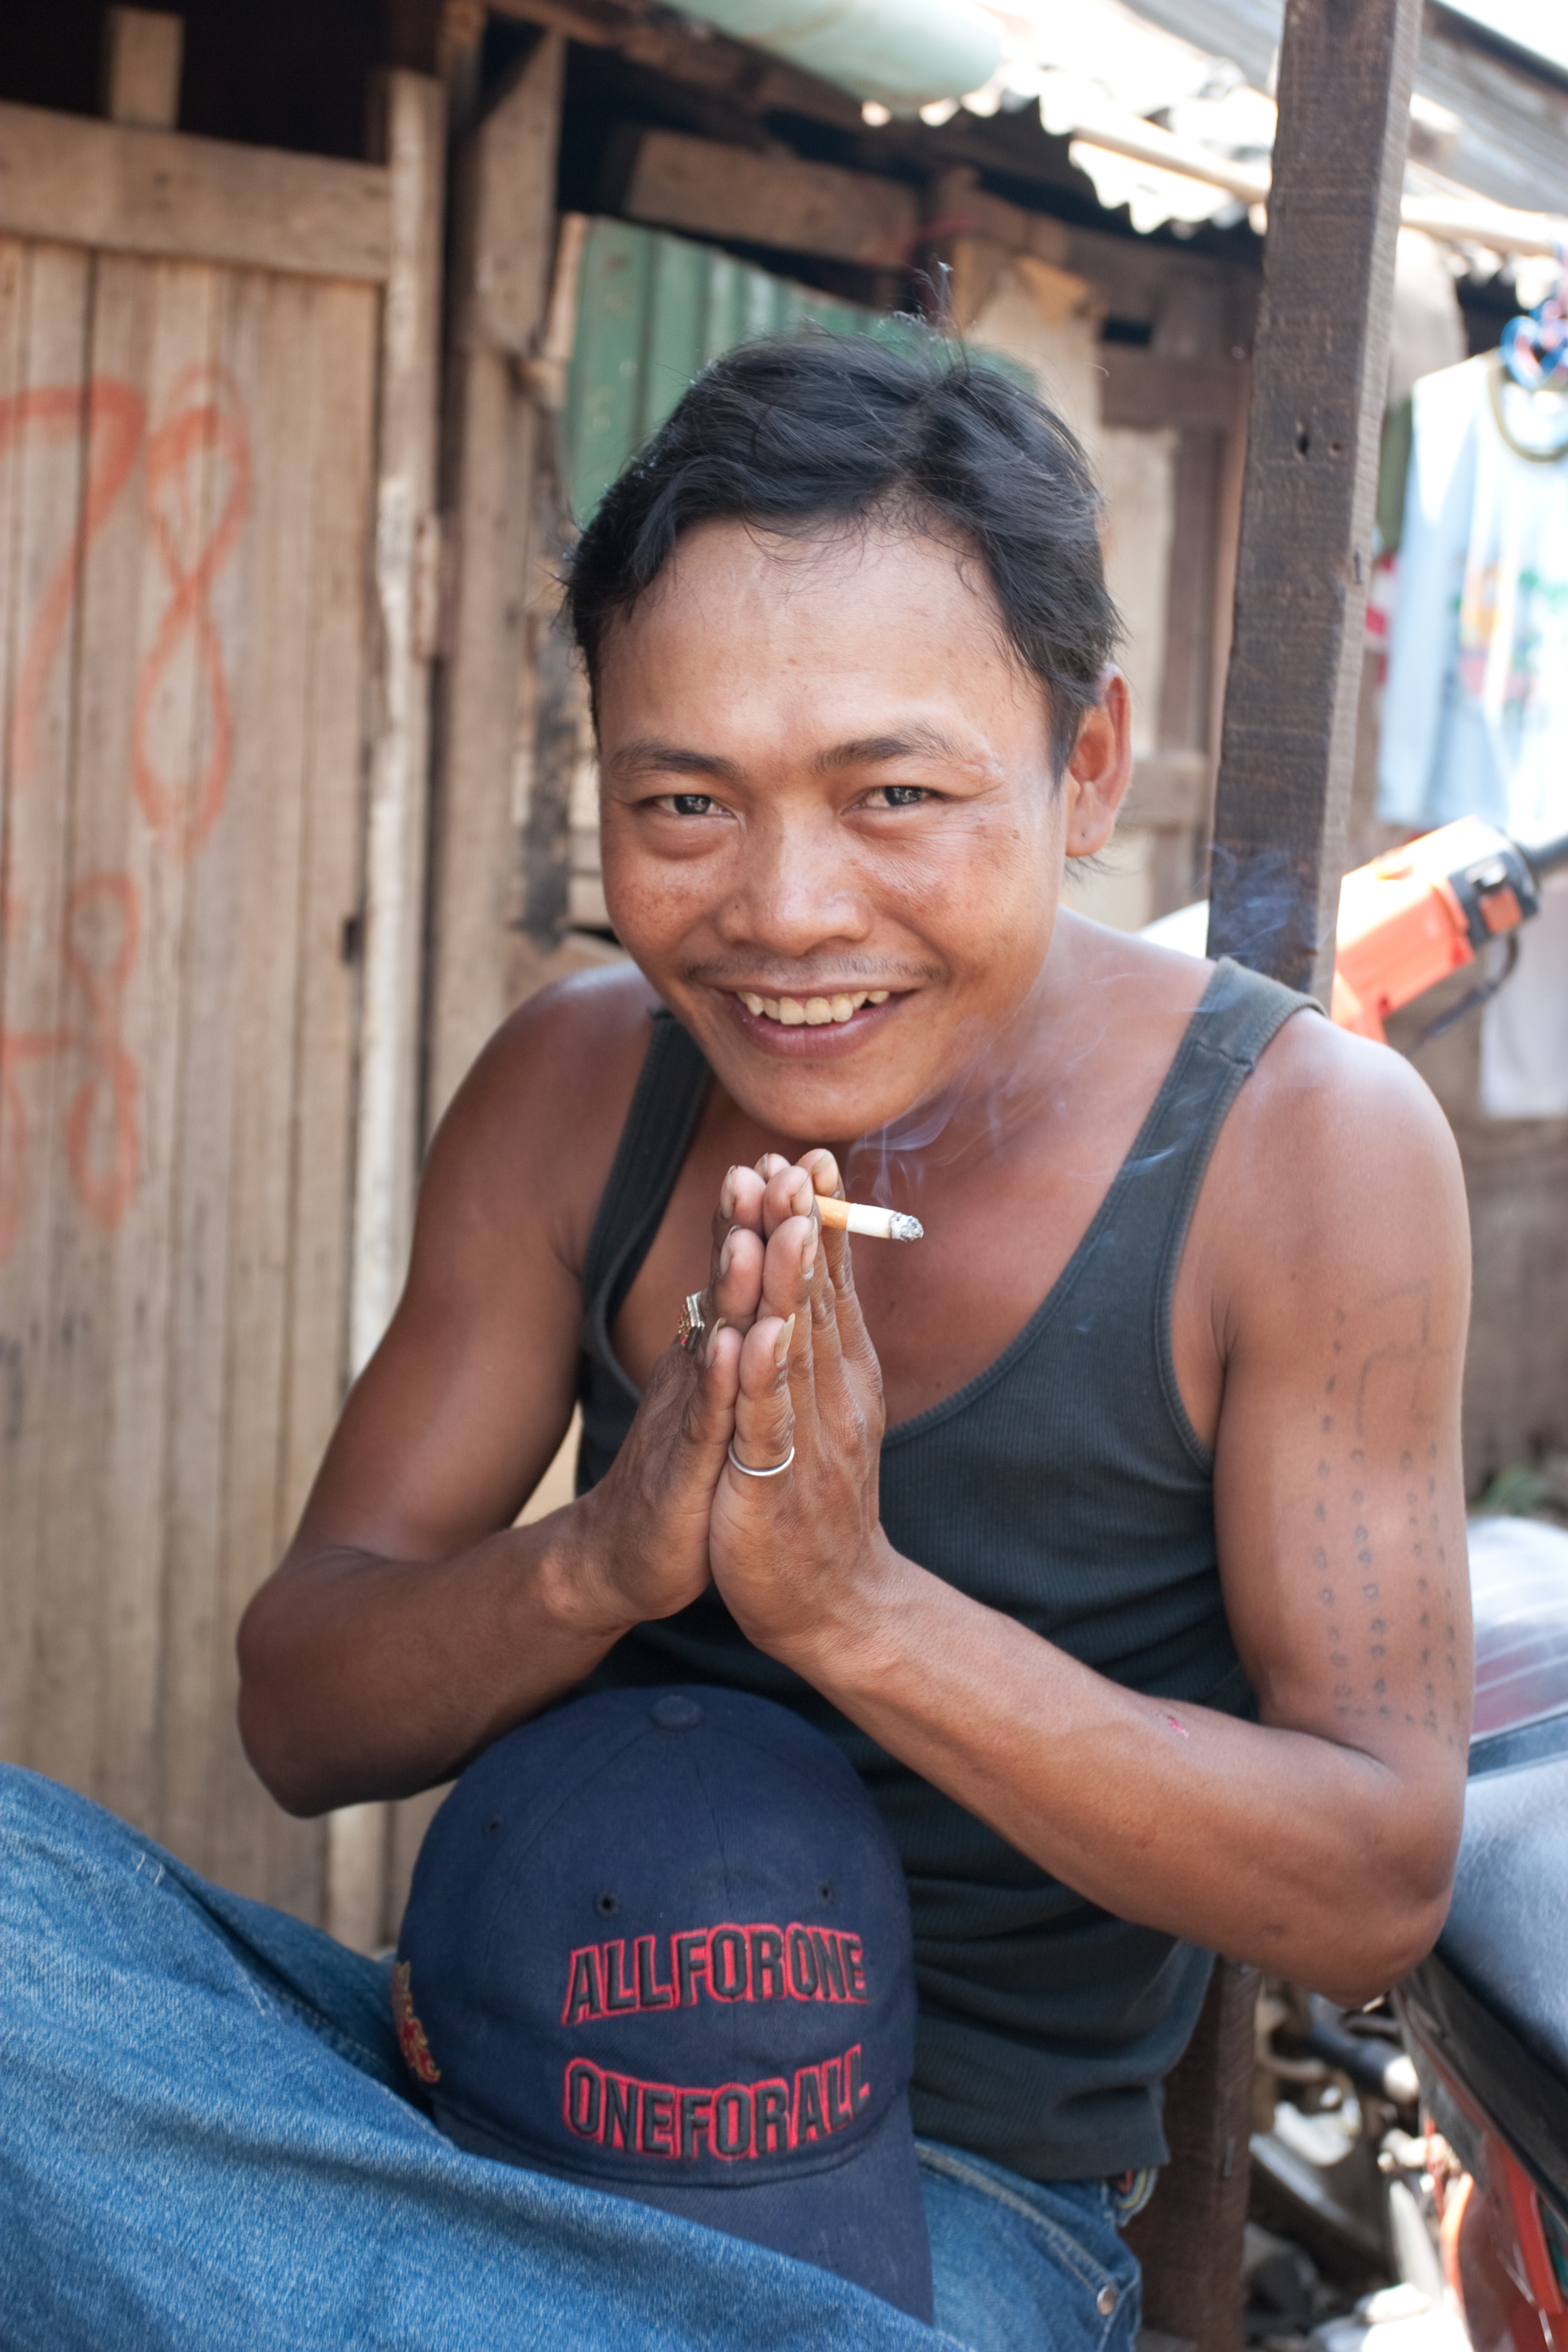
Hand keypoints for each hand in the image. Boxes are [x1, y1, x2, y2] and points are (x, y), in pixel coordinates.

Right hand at [571, 1165, 769, 1632]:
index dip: (760, 1215)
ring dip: (732, 1287)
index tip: (791, 1157)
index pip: (739, 1272)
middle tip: (769, 1165)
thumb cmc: (683, 1471)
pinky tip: (727, 1346)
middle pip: (724, 1288)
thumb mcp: (715, 1393)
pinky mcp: (685, 1470)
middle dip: (747, 1226)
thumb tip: (751, 1273)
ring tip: (753, 1234)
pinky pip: (703, 1421)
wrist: (625, 1556)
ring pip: (713, 1341)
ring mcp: (688, 1416)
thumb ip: (730, 1332)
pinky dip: (715, 1382)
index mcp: (712, 1352)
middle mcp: (696, 1370)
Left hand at [705, 1153, 895, 1673]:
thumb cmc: (818, 1497)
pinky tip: (753, 1332)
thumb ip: (818, 1342)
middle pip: (815, 1299)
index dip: (819, 1219)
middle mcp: (833, 1395)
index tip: (810, 1154)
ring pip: (795, 1347)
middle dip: (802, 1228)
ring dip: (785, 1281)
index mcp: (841, 1374)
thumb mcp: (822, 1408)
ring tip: (778, 1219)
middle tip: (794, 1160)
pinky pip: (766, 1421)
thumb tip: (815, 1272)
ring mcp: (806, 1437)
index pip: (830, 1283)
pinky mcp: (772, 1483)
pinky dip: (761, 1375)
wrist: (833, 1601)